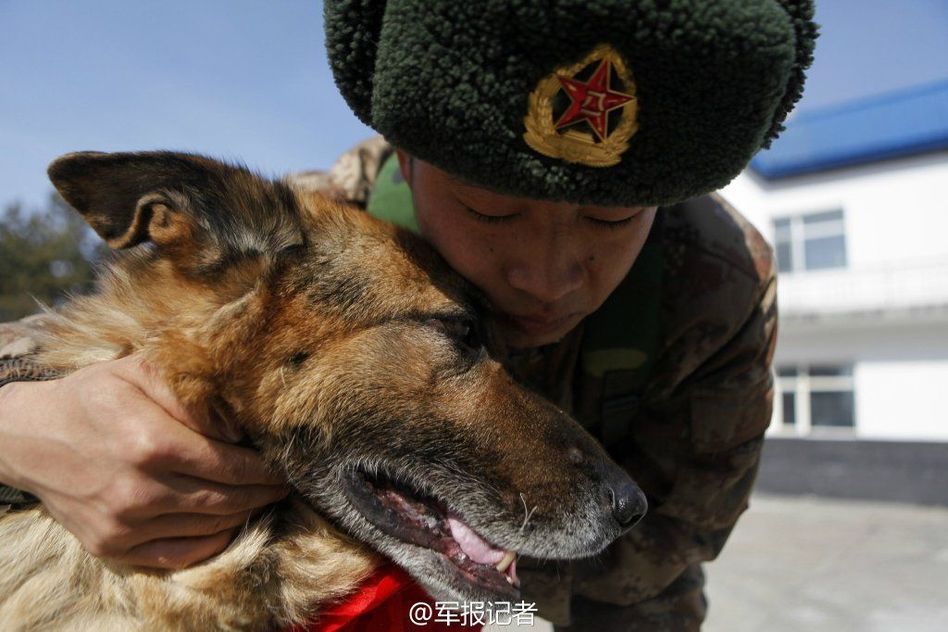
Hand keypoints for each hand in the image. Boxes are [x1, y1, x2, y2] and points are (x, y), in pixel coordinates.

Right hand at [0, 354, 288, 568]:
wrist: (29, 438)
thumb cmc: (93, 396)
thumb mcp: (140, 371)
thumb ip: (192, 392)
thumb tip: (239, 423)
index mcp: (148, 441)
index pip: (228, 464)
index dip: (262, 467)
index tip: (283, 463)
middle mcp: (137, 489)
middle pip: (224, 499)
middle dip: (262, 492)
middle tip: (283, 483)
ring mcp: (123, 523)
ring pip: (207, 526)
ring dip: (243, 513)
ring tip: (261, 498)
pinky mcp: (112, 546)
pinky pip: (178, 553)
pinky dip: (211, 541)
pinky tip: (228, 522)